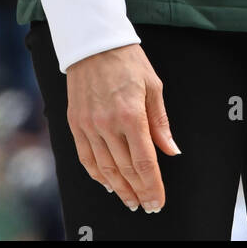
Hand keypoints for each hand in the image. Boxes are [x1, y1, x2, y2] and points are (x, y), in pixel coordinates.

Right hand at [66, 45, 180, 213]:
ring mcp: (89, 125)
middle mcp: (108, 124)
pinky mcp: (75, 123)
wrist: (94, 42)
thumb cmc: (127, 60)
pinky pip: (86, 157)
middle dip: (138, 191)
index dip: (153, 186)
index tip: (157, 200)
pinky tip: (107, 183)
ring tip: (129, 200)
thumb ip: (160, 122)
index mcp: (132, 115)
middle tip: (146, 205)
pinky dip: (96, 174)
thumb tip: (171, 150)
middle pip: (125, 169)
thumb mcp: (153, 85)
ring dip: (119, 188)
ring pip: (105, 168)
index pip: (144, 162)